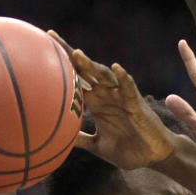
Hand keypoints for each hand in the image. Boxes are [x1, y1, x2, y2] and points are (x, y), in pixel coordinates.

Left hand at [49, 30, 175, 169]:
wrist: (152, 157)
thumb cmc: (128, 150)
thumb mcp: (98, 146)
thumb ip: (80, 139)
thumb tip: (58, 141)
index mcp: (96, 103)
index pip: (76, 79)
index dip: (62, 64)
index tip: (43, 49)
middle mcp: (107, 95)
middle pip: (86, 70)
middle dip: (70, 54)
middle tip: (51, 37)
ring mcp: (121, 97)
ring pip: (104, 75)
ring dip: (91, 65)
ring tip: (76, 54)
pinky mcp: (136, 104)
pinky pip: (129, 87)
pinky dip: (123, 77)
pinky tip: (116, 68)